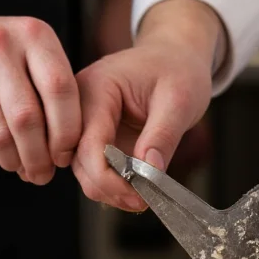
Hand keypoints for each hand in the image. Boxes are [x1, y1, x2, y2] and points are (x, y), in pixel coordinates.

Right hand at [0, 11, 80, 184]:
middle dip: (40, 157)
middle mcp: (0, 44)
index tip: (66, 155)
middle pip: (29, 118)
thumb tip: (67, 153)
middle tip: (43, 175)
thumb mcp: (31, 55)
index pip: (61, 90)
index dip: (67, 131)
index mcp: (33, 34)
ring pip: (0, 135)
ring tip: (20, 167)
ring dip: (15, 162)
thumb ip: (54, 93)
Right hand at [72, 0, 218, 210]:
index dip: (111, 178)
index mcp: (96, 87)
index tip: (140, 196)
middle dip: (109, 188)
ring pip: (83, 170)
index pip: (89, 144)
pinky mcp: (94, 136)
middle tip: (143, 202)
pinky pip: (95, 168)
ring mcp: (84, 122)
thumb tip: (150, 173)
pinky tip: (136, 191)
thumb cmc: (177, 68)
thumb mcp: (179, 99)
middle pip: (78, 161)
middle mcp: (80, 106)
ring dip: (110, 190)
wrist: (174, 56)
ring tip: (142, 198)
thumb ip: (162, 136)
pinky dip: (113, 184)